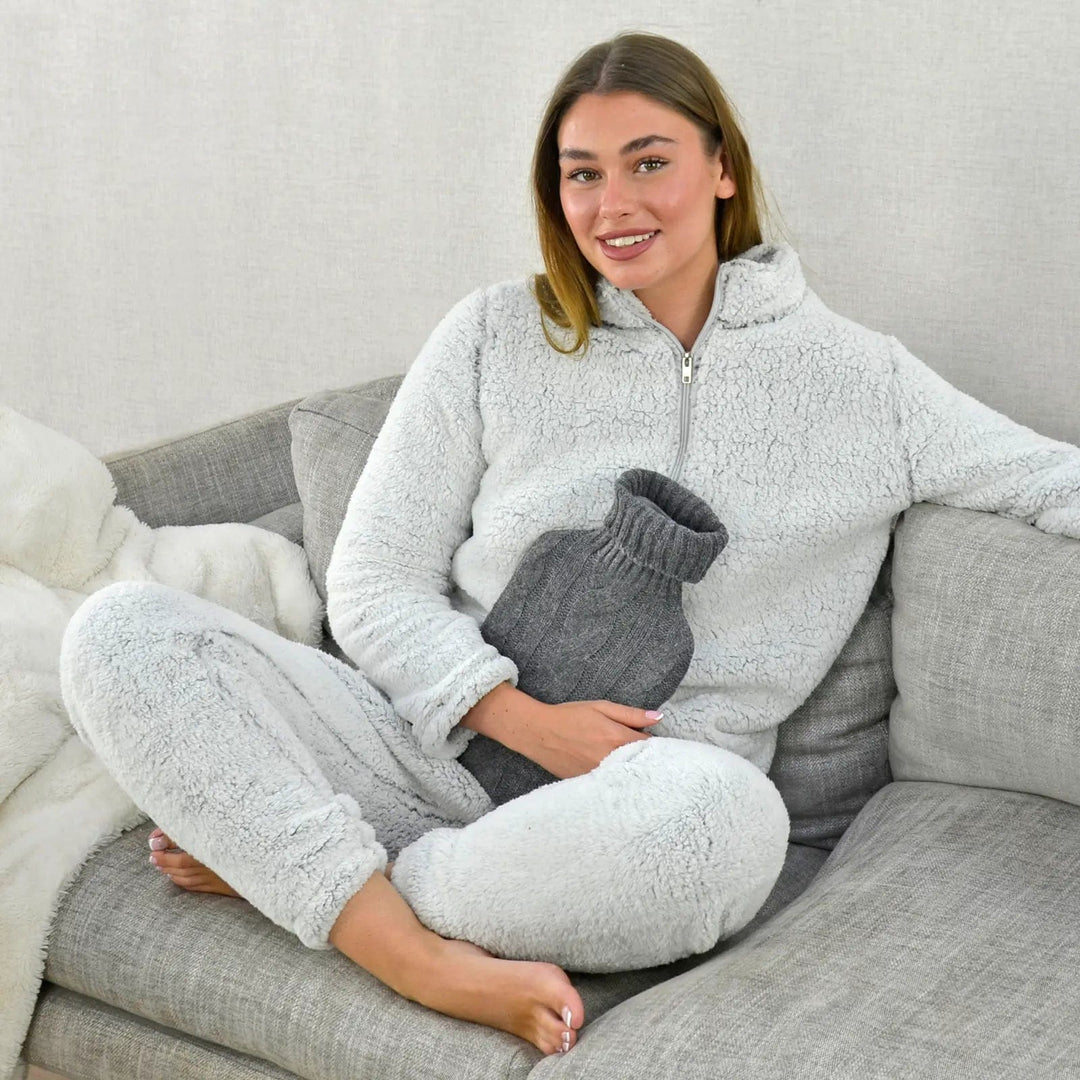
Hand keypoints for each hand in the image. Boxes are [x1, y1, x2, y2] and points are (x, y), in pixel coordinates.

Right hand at [461, 683, 660, 780]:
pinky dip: (620, 782)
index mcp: (617, 739)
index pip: (651, 748)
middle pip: (643, 766)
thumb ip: (631, 714)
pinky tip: (621, 779)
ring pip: (629, 778)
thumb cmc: (570, 716)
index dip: (661, 747)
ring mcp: (600, 775)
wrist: (538, 732)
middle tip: (657, 762)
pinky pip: (612, 786)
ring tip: (639, 770)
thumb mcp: (601, 707)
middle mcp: (611, 761)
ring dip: (636, 774)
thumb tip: (658, 717)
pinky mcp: (588, 784)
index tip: (666, 748)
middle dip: (651, 763)